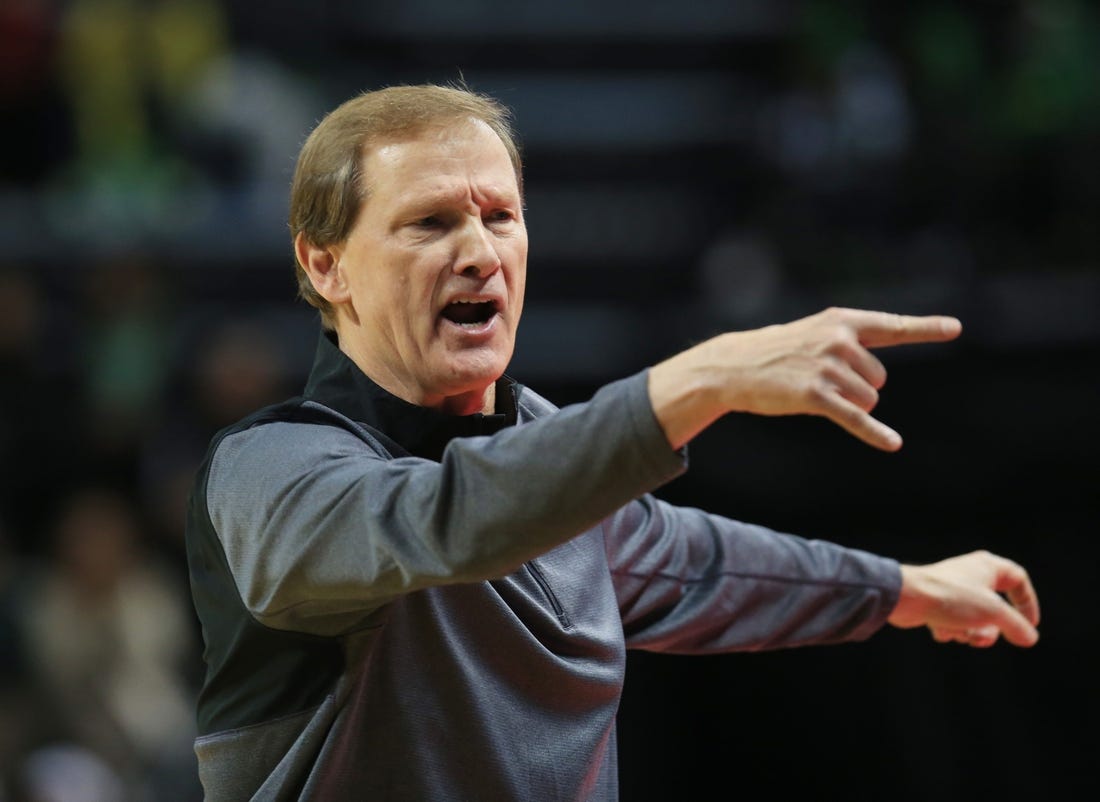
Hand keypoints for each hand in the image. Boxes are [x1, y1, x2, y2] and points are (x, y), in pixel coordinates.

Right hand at [649, 307, 961, 449]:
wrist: (733, 366)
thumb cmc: (776, 352)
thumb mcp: (813, 334)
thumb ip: (849, 344)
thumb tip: (877, 382)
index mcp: (842, 321)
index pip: (892, 326)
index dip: (926, 328)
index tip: (956, 328)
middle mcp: (838, 340)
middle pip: (879, 378)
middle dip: (857, 386)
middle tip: (817, 379)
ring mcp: (827, 367)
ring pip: (868, 399)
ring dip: (847, 403)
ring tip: (811, 390)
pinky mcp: (816, 395)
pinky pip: (855, 417)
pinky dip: (874, 432)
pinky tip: (893, 443)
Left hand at [887, 550, 1040, 647]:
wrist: (906, 598)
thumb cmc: (952, 597)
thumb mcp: (993, 612)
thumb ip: (1016, 626)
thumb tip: (1030, 638)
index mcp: (987, 567)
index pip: (1018, 580)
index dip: (1027, 603)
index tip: (1030, 625)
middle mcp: (971, 575)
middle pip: (995, 608)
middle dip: (991, 629)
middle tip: (983, 638)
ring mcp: (953, 589)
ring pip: (974, 620)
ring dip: (969, 632)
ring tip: (959, 632)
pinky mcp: (936, 603)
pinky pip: (953, 623)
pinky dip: (949, 630)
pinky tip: (938, 628)